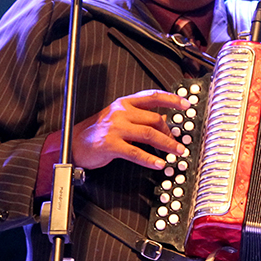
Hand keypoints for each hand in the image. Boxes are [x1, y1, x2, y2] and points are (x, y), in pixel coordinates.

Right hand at [72, 89, 189, 170]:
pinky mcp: (111, 144)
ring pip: (149, 134)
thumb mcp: (119, 118)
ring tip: (177, 152)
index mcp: (124, 103)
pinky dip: (150, 159)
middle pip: (155, 119)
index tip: (186, 105)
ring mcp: (115, 128)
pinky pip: (136, 152)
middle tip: (180, 144)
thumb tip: (165, 119)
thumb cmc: (98, 132)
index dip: (171, 99)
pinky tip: (159, 163)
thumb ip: (140, 117)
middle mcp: (121, 112)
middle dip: (171, 132)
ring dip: (167, 144)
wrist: (73, 143)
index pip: (152, 96)